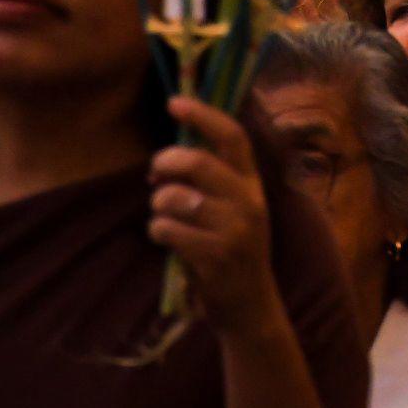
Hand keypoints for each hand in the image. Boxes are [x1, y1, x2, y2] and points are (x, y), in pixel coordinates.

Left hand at [149, 97, 284, 337]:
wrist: (250, 305)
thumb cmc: (232, 250)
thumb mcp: (235, 210)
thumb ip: (212, 181)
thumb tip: (168, 156)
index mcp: (253, 185)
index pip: (233, 137)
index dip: (203, 115)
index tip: (174, 102)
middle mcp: (249, 202)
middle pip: (198, 162)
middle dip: (165, 162)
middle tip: (155, 173)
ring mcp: (235, 229)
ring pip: (173, 197)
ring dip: (158, 205)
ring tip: (165, 218)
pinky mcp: (216, 255)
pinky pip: (166, 228)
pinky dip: (158, 231)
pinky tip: (168, 240)